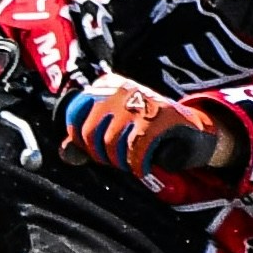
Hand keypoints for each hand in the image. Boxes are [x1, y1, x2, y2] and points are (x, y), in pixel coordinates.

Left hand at [65, 76, 252, 197]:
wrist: (187, 126)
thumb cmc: (143, 126)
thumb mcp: (112, 124)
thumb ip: (86, 136)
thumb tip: (65, 152)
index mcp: (106, 85)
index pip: (75, 112)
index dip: (79, 137)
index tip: (91, 148)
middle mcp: (120, 89)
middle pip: (90, 132)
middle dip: (99, 154)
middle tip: (112, 159)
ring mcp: (140, 102)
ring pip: (111, 143)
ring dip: (118, 161)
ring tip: (127, 162)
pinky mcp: (157, 119)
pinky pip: (134, 149)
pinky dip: (136, 164)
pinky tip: (141, 166)